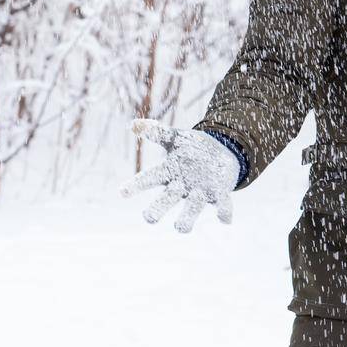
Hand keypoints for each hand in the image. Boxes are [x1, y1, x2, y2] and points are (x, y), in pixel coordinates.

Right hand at [121, 120, 239, 232]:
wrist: (220, 152)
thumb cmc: (192, 148)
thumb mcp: (176, 138)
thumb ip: (158, 132)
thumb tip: (134, 124)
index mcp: (168, 173)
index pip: (148, 179)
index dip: (135, 186)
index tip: (122, 192)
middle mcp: (181, 187)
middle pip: (165, 201)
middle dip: (157, 210)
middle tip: (149, 218)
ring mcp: (199, 193)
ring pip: (191, 211)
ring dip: (187, 217)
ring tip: (183, 222)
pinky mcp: (219, 194)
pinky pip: (222, 206)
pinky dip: (224, 212)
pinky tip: (225, 219)